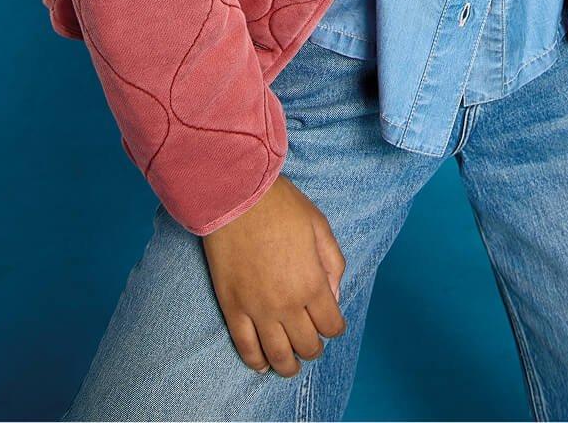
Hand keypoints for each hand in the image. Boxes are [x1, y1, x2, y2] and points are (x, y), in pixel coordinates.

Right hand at [201, 174, 346, 376]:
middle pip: (305, 343)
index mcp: (313, 283)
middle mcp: (287, 303)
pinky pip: (244, 345)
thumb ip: (333, 265)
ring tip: (291, 367)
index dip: (335, 329)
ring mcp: (257, 309)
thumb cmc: (283, 209)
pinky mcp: (232, 308)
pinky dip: (255, 360)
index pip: (330, 324)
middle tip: (314, 346)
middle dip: (313, 348)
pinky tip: (262, 366)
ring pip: (276, 352)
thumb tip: (334, 297)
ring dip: (288, 365)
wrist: (237, 200)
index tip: (333, 326)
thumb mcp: (321, 229)